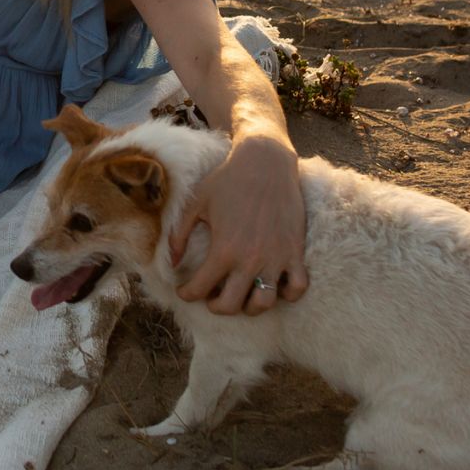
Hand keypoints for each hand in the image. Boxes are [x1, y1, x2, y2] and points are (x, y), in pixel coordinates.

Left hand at [170, 134, 307, 315]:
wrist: (266, 162)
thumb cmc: (228, 180)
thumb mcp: (196, 203)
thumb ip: (179, 234)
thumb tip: (172, 261)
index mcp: (223, 249)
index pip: (200, 289)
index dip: (187, 294)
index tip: (185, 291)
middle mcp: (249, 259)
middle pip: (231, 306)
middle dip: (216, 306)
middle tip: (212, 297)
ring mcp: (275, 258)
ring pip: (264, 303)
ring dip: (250, 306)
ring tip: (242, 295)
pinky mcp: (295, 252)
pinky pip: (297, 288)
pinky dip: (286, 294)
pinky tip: (273, 285)